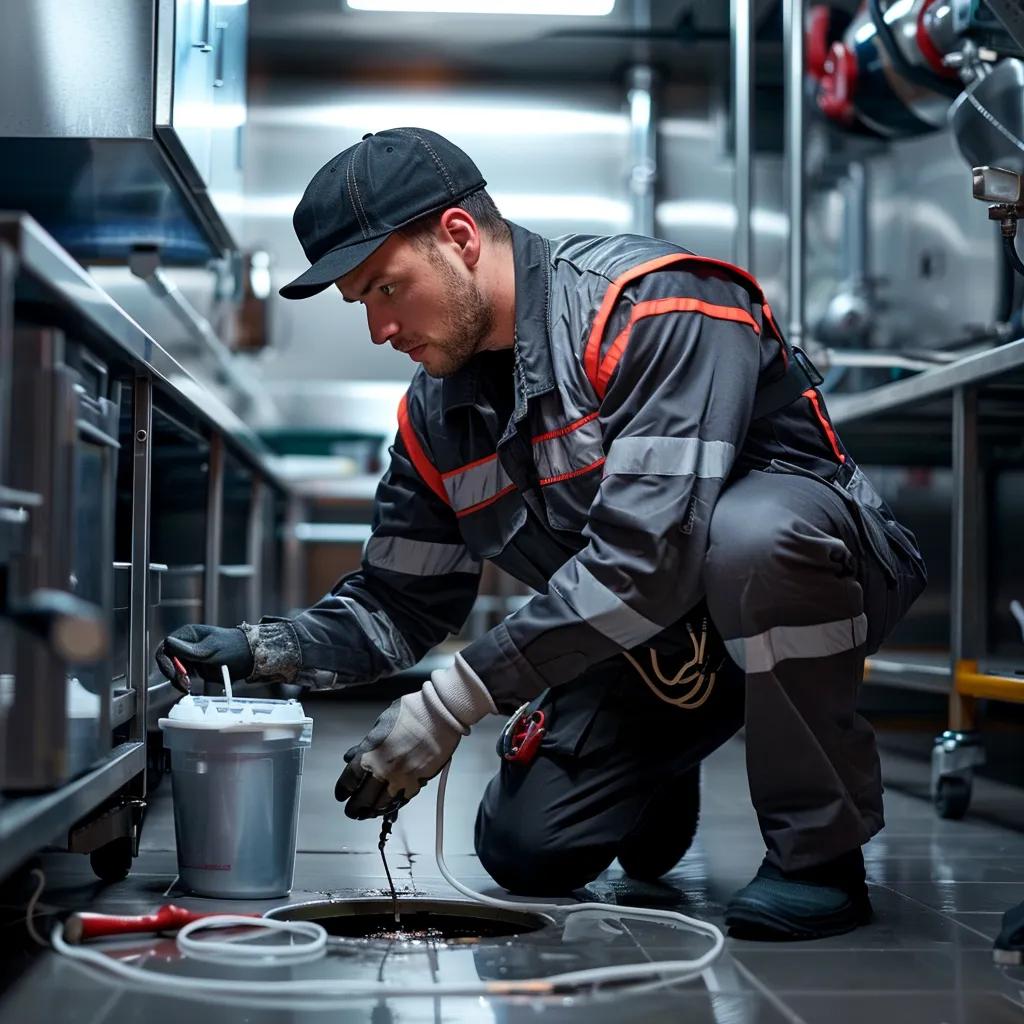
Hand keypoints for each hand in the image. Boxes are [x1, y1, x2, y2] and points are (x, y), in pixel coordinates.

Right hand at [155, 624, 254, 691]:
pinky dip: (183, 683)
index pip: (166, 646)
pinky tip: (189, 687)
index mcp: (187, 635)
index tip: (174, 673)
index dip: (166, 661)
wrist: (247, 658)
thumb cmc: (233, 647)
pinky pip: (182, 676)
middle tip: (183, 682)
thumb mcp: (211, 649)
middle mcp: (185, 645)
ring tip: (188, 686)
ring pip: (173, 670)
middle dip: (172, 672)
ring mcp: (189, 657)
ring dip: (177, 679)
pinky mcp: (194, 668)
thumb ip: (189, 649)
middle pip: (167, 660)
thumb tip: (168, 643)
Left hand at [335, 653, 495, 818]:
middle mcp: (383, 770)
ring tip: (368, 813)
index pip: (349, 780)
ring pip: (382, 804)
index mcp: (371, 753)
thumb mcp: (381, 722)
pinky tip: (389, 806)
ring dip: (373, 810)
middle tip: (352, 810)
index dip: (343, 790)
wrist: (440, 715)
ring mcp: (402, 778)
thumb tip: (353, 756)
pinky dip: (394, 805)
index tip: (342, 795)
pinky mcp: (418, 782)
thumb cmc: (411, 712)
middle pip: (363, 798)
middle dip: (355, 807)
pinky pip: (402, 800)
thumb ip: (366, 743)